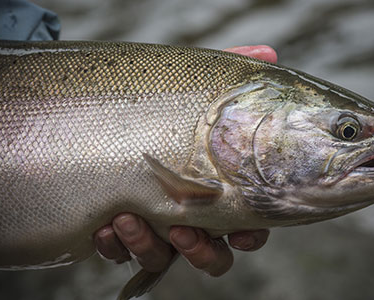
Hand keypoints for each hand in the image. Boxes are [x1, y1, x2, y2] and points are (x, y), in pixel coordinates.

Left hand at [94, 45, 275, 275]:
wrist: (111, 116)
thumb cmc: (166, 108)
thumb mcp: (197, 89)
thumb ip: (231, 75)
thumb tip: (268, 54)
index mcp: (218, 193)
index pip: (247, 226)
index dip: (248, 235)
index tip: (239, 232)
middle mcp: (192, 216)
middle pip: (211, 255)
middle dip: (200, 251)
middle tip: (180, 232)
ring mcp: (157, 226)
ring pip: (163, 257)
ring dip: (147, 246)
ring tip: (127, 219)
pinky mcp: (125, 232)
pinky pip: (122, 253)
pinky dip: (114, 246)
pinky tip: (105, 227)